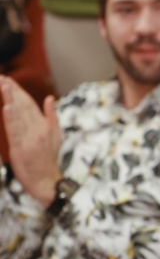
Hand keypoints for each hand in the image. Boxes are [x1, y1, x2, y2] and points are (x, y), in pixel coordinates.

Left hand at [0, 76, 61, 205]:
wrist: (46, 180)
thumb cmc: (48, 159)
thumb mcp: (56, 135)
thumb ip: (52, 115)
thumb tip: (50, 98)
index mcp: (44, 125)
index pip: (30, 103)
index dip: (19, 91)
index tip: (8, 79)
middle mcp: (38, 129)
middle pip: (24, 106)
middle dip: (12, 91)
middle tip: (2, 77)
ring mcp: (30, 138)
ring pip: (19, 115)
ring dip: (11, 99)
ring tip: (4, 85)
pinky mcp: (21, 148)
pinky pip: (15, 131)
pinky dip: (11, 118)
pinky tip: (7, 108)